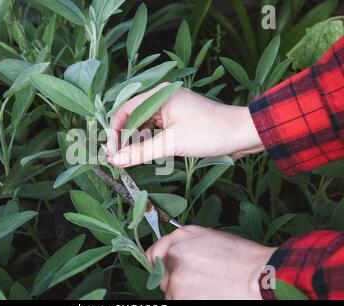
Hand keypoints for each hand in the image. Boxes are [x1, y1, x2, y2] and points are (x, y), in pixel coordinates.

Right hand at [108, 83, 264, 167]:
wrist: (243, 134)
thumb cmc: (210, 132)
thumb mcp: (172, 143)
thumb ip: (141, 152)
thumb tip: (116, 160)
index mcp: (159, 96)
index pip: (125, 110)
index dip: (115, 131)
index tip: (112, 152)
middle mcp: (162, 99)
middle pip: (133, 118)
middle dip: (124, 138)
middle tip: (118, 160)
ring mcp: (171, 110)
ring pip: (144, 126)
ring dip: (136, 142)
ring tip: (129, 161)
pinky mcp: (179, 121)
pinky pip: (156, 130)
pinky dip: (149, 143)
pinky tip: (145, 155)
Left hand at [146, 226, 276, 299]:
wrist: (261, 278)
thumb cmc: (244, 258)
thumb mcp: (211, 238)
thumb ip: (186, 245)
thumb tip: (173, 255)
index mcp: (181, 237)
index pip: (154, 254)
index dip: (160, 264)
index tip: (168, 272)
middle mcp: (174, 256)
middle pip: (161, 276)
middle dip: (174, 280)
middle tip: (197, 282)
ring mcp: (176, 279)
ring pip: (170, 293)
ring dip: (183, 294)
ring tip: (208, 290)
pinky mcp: (180, 299)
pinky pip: (177, 302)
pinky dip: (189, 301)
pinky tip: (209, 296)